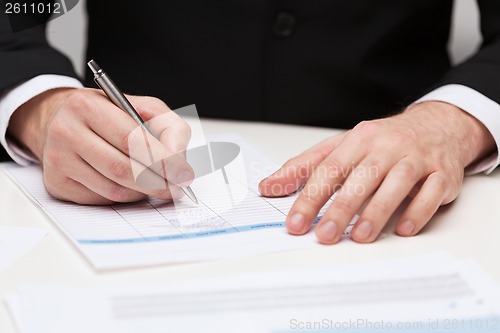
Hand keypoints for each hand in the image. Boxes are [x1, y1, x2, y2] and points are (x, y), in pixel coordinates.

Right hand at [7, 88, 193, 203]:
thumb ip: (169, 128)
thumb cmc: (111, 116)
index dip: (162, 160)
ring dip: (142, 191)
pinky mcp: (58, 184)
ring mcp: (58, 160)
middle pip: (121, 168)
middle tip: (176, 188)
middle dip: (157, 182)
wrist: (66, 122)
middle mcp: (67, 132)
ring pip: (113, 189)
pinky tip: (128, 184)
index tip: (184, 174)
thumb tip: (179, 161)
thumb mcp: (144, 109)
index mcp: (88, 105)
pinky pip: (102, 200)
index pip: (131, 139)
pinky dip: (123, 196)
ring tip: (153, 182)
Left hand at [259, 102, 495, 243]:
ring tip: (359, 236)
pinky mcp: (442, 173)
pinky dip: (417, 211)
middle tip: (324, 235)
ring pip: (397, 183)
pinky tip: (403, 229)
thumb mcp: (340, 147)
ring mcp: (417, 158)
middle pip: (362, 177)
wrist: (436, 126)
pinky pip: (431, 192)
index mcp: (359, 139)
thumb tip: (268, 186)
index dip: (311, 197)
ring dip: (377, 211)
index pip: (329, 169)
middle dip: (341, 208)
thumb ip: (304, 167)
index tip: (295, 223)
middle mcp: (387, 146)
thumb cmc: (381, 142)